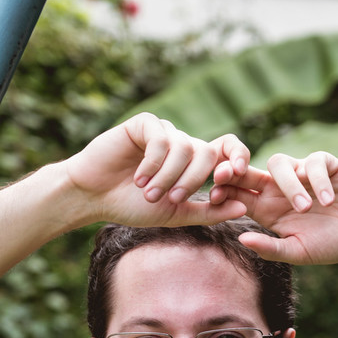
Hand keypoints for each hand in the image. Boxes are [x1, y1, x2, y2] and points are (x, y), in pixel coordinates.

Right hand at [61, 113, 250, 226]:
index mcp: (193, 163)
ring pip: (184, 147)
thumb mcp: (175, 213)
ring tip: (149, 194)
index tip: (236, 175)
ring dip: (168, 176)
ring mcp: (163, 132)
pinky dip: (153, 163)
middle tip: (173, 199)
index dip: (238, 156)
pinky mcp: (144, 124)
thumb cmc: (132, 206)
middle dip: (193, 179)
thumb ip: (208, 211)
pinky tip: (138, 178)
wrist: (93, 196)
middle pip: (206, 151)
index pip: (226, 149)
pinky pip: (161, 139)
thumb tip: (244, 207)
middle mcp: (181, 143)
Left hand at [212, 152, 337, 265]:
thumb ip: (272, 248)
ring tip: (305, 208)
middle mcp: (281, 189)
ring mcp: (303, 175)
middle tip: (228, 174)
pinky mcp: (327, 166)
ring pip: (280, 163)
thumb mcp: (299, 253)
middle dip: (236, 169)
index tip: (213, 195)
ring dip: (288, 184)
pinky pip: (314, 162)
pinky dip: (318, 179)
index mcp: (268, 209)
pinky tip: (329, 200)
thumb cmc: (332, 246)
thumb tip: (242, 241)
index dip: (223, 190)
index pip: (238, 194)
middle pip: (250, 170)